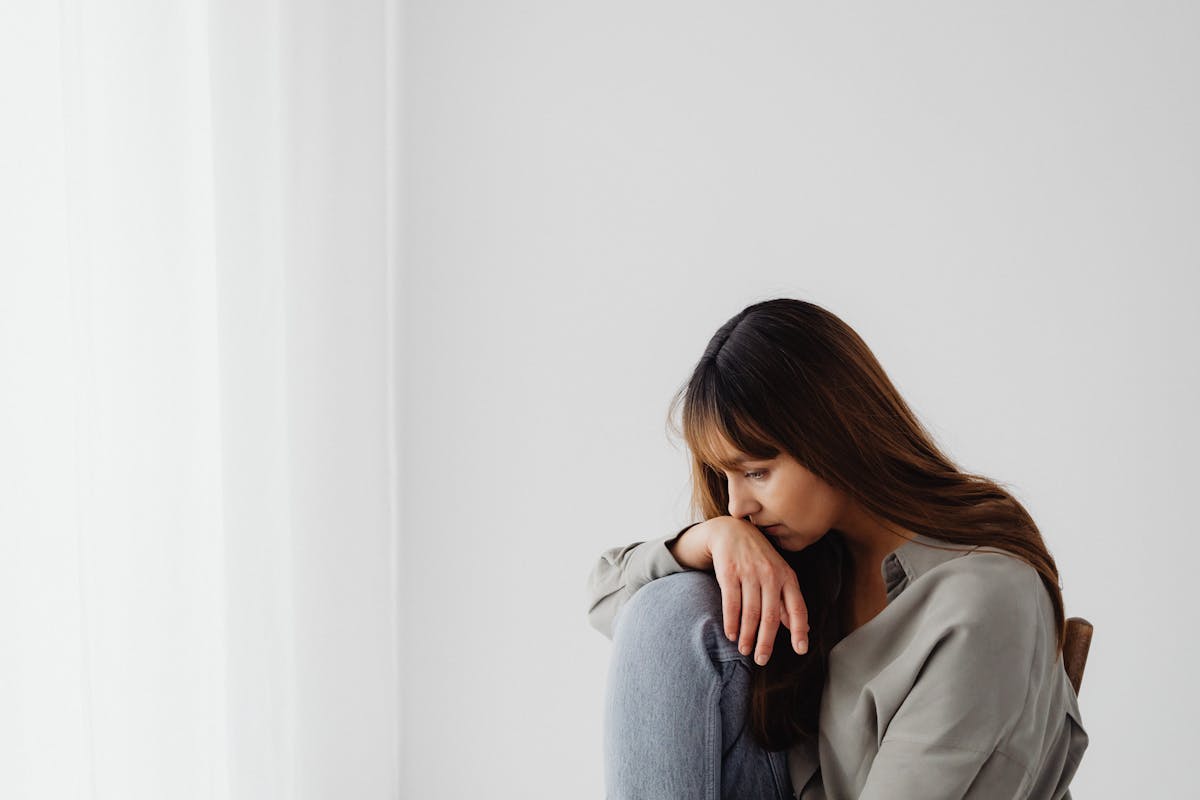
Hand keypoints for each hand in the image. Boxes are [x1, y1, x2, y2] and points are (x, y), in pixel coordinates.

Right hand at [704, 517, 809, 664]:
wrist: (731, 531)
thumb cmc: (758, 557)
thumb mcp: (778, 574)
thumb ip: (786, 602)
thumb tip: (799, 629)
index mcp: (787, 577)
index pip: (797, 607)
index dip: (800, 629)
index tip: (800, 650)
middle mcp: (771, 574)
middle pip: (770, 616)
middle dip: (766, 642)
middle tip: (761, 659)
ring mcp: (750, 572)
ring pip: (750, 612)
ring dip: (747, 635)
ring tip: (745, 650)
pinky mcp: (729, 572)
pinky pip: (731, 603)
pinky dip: (731, 622)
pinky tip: (731, 634)